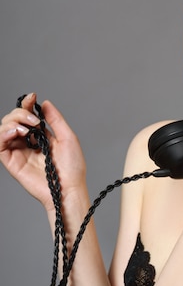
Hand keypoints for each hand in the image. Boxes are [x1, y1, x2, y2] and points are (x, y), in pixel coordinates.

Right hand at [0, 93, 86, 210]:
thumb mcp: (67, 137)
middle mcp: (27, 143)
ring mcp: (18, 152)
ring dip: (13, 121)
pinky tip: (16, 132)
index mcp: (40, 136)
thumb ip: (55, 120)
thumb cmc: (72, 168)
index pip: (27, 116)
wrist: (69, 188)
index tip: (32, 97)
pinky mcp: (11, 162)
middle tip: (34, 120)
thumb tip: (45, 103)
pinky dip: (3, 134)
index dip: (27, 104)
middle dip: (21, 112)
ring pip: (3, 129)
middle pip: (12, 119)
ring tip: (27, 128)